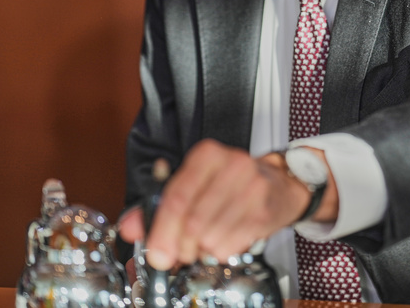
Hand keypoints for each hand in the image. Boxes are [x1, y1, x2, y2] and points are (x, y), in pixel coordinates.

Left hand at [117, 140, 335, 269]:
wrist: (280, 184)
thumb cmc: (232, 185)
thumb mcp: (194, 186)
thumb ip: (157, 206)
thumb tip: (129, 226)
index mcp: (207, 155)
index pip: (176, 196)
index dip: (161, 230)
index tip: (156, 253)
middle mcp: (231, 164)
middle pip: (192, 221)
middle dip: (181, 246)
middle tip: (180, 253)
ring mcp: (252, 186)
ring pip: (210, 236)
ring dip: (202, 250)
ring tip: (204, 243)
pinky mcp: (264, 208)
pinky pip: (230, 244)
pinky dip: (220, 251)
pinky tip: (223, 241)